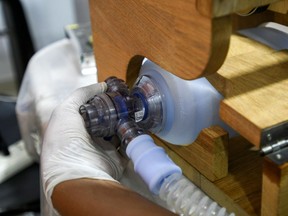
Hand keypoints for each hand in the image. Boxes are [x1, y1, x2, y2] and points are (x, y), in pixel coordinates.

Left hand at [41, 83, 125, 208]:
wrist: (78, 171)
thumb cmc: (65, 141)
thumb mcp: (65, 110)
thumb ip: (82, 94)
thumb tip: (102, 85)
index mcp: (73, 128)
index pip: (88, 110)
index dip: (99, 100)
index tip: (113, 90)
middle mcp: (87, 139)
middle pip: (104, 120)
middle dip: (114, 110)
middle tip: (126, 99)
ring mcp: (102, 149)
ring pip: (116, 132)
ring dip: (124, 122)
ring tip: (132, 109)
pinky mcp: (116, 158)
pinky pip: (126, 145)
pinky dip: (131, 137)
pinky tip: (136, 125)